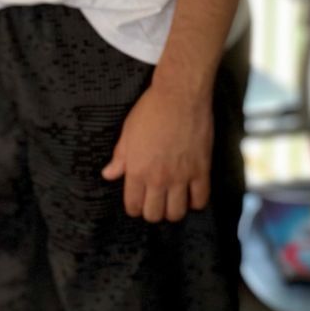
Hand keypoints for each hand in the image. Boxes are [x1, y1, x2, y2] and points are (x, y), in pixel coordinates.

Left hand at [103, 81, 212, 222]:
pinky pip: (200, 199)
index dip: (134, 208)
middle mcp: (158, 179)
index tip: (138, 202)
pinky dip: (196, 202)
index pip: (133, 206)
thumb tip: (108, 174)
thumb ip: (119, 158)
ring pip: (177, 213)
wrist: (180, 95)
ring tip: (174, 200)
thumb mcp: (128, 133)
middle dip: (153, 212)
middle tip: (156, 201)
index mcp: (137, 171)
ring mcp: (181, 176)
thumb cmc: (150, 110)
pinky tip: (192, 194)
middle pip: (154, 215)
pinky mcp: (201, 170)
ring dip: (174, 210)